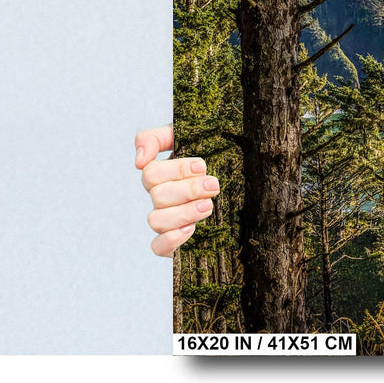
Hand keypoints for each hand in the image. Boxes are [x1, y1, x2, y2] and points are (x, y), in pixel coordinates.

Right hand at [135, 125, 218, 256]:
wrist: (244, 178)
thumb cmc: (214, 153)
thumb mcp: (187, 135)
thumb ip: (156, 138)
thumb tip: (139, 161)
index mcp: (163, 174)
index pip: (151, 173)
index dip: (177, 170)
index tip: (202, 166)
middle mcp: (162, 197)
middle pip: (158, 196)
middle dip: (188, 190)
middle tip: (213, 186)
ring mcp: (168, 220)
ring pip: (156, 221)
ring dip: (184, 213)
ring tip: (209, 206)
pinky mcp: (176, 241)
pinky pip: (158, 247)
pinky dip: (171, 240)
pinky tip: (191, 229)